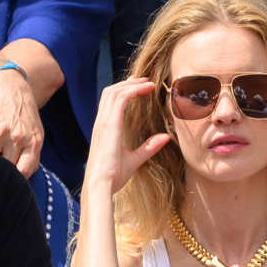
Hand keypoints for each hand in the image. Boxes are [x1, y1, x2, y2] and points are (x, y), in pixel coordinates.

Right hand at [0, 69, 43, 177]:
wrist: (13, 85)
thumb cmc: (24, 114)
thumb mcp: (35, 133)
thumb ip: (31, 155)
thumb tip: (22, 177)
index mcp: (34, 143)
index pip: (24, 171)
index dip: (13, 183)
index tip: (3, 188)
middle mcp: (19, 137)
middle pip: (4, 166)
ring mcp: (2, 129)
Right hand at [83, 78, 171, 194]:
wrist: (101, 186)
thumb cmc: (112, 177)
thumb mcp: (134, 160)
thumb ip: (148, 148)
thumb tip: (165, 137)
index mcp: (104, 130)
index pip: (110, 102)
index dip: (125, 91)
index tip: (142, 88)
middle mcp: (101, 123)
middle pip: (110, 92)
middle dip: (127, 83)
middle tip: (146, 81)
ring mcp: (104, 123)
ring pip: (114, 92)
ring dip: (131, 84)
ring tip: (148, 82)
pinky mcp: (109, 125)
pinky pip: (121, 99)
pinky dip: (134, 90)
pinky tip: (147, 88)